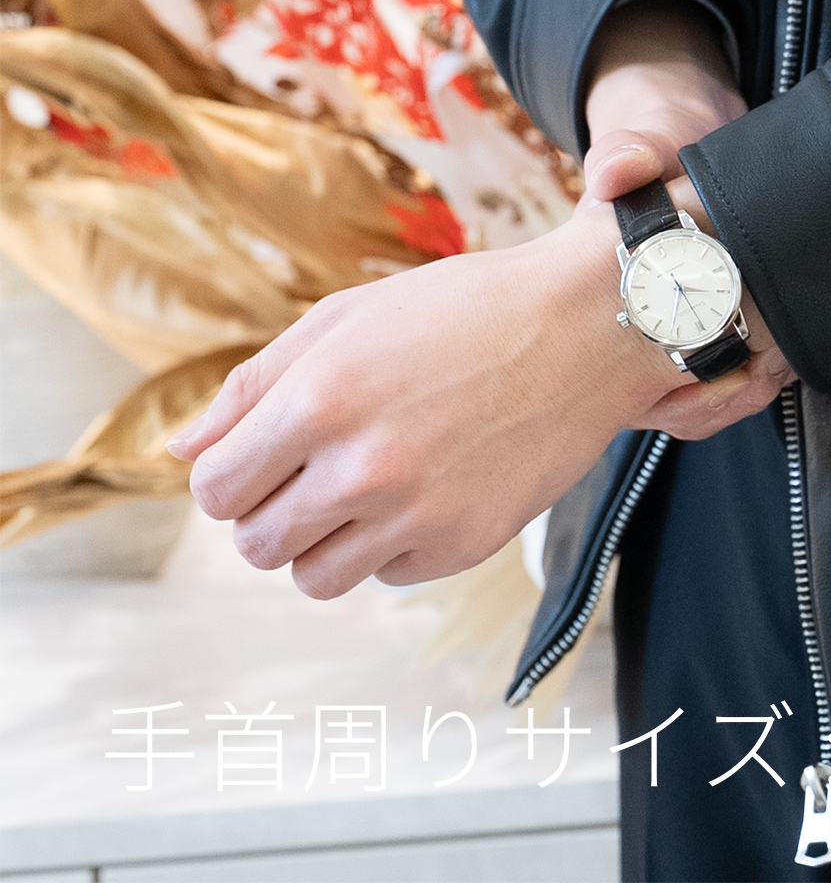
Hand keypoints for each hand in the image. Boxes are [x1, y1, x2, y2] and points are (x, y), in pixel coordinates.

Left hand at [163, 1, 791, 596]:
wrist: (591, 323)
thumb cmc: (468, 308)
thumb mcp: (352, 316)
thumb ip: (255, 384)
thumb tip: (184, 451)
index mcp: (320, 396)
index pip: (216, 488)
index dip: (232, 474)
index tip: (264, 458)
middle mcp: (360, 463)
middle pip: (256, 545)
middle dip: (274, 511)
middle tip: (321, 469)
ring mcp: (414, 511)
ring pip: (314, 577)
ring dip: (326, 540)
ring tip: (370, 486)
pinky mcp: (463, 543)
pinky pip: (387, 575)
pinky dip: (394, 543)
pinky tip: (431, 485)